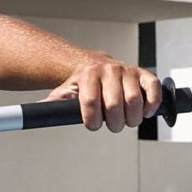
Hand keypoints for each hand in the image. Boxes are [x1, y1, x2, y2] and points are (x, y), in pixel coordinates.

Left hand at [44, 56, 162, 131]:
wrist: (95, 65)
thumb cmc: (81, 83)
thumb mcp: (64, 92)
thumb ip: (53, 104)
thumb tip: (38, 113)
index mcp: (88, 74)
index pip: (90, 102)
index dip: (92, 119)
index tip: (93, 125)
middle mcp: (109, 70)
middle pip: (113, 104)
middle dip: (113, 123)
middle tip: (112, 126)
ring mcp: (127, 71)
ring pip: (134, 100)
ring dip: (132, 118)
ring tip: (127, 121)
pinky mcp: (143, 74)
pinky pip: (153, 88)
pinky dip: (152, 104)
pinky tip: (145, 113)